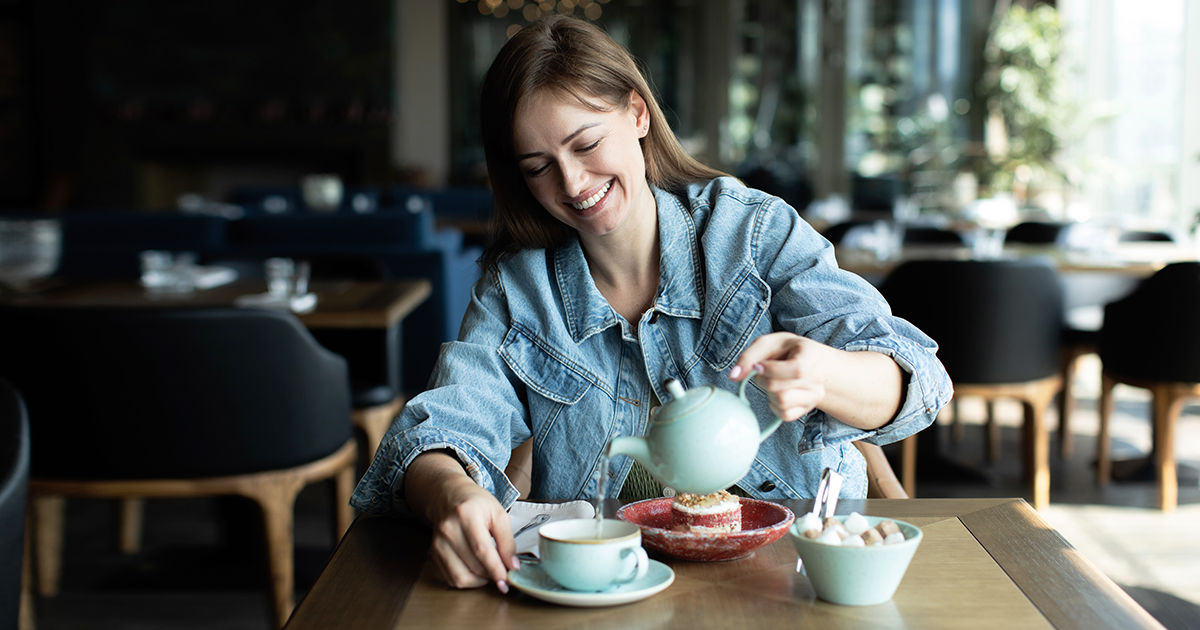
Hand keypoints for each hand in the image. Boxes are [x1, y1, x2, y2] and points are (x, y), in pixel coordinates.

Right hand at [406, 452, 518, 591]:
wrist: (449, 496)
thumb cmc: (476, 503)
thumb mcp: (499, 513)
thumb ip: (507, 541)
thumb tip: (512, 566)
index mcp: (467, 515)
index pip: (482, 550)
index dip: (496, 569)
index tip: (506, 580)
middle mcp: (449, 530)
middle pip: (473, 565)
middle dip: (491, 575)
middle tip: (503, 572)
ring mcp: (438, 543)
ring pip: (460, 577)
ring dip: (479, 581)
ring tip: (489, 571)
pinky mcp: (434, 553)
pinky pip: (451, 578)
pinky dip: (467, 580)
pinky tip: (476, 570)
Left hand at [728, 332, 829, 421]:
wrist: (812, 362)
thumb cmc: (788, 350)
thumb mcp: (768, 343)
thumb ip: (749, 357)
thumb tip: (733, 376)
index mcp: (811, 358)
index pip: (796, 370)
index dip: (771, 370)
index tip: (758, 365)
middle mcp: (817, 380)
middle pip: (781, 389)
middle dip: (763, 381)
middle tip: (764, 372)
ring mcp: (813, 397)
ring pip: (782, 403)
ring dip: (768, 393)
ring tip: (772, 382)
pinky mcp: (806, 410)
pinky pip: (784, 415)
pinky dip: (773, 405)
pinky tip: (776, 393)